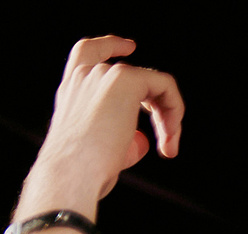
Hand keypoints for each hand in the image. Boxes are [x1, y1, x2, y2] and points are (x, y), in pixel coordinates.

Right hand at [12, 37, 183, 226]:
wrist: (73, 174)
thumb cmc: (83, 172)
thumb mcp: (99, 150)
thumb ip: (120, 137)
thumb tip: (141, 140)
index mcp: (72, 91)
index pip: (88, 53)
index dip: (111, 45)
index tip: (131, 47)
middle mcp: (84, 76)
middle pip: (135, 77)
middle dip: (158, 110)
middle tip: (166, 144)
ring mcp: (103, 74)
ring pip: (154, 84)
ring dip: (169, 116)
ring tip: (168, 145)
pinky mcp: (124, 79)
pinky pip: (165, 85)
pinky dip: (175, 110)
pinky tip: (170, 135)